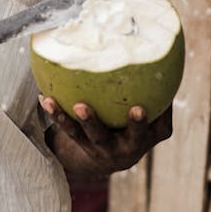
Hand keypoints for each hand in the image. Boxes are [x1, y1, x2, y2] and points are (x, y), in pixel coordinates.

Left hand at [40, 97, 172, 176]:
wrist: (109, 158)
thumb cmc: (134, 123)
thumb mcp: (153, 115)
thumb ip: (160, 90)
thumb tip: (165, 53)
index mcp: (151, 135)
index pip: (158, 127)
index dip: (149, 119)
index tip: (139, 108)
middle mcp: (130, 146)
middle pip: (131, 137)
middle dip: (127, 126)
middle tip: (122, 109)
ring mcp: (106, 149)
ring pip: (94, 136)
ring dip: (85, 121)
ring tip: (77, 105)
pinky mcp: (84, 145)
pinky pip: (69, 130)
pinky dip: (57, 114)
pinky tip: (45, 98)